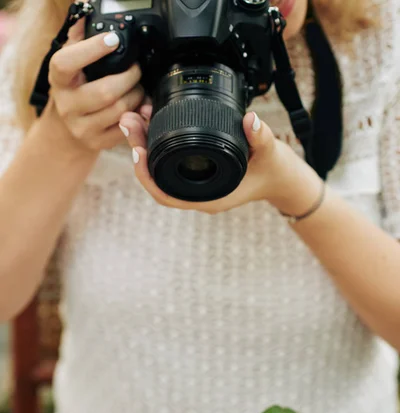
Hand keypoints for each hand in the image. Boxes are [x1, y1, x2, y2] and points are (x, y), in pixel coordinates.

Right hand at [46, 21, 145, 152]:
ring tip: (138, 88)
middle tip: (136, 70)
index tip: (112, 40)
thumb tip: (85, 14)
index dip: (91, 50)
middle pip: (106, 92)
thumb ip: (79, 39)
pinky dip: (139, 114)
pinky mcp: (97, 143)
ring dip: (137, 96)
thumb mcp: (72, 65)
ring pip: (120, 110)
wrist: (68, 130)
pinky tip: (139, 106)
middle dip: (130, 77)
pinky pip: (127, 127)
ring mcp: (82, 128)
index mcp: (59, 81)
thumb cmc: (75, 89)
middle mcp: (67, 106)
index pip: (66, 63)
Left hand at [119, 110, 321, 214]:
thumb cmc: (273, 171)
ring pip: (159, 166)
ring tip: (135, 113)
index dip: (147, 176)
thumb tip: (251, 120)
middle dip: (139, 148)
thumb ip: (261, 138)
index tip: (136, 152)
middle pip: (156, 176)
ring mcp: (193, 182)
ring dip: (144, 141)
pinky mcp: (194, 169)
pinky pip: (169, 157)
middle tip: (129, 121)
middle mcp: (196, 193)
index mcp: (208, 197)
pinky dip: (158, 139)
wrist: (282, 177)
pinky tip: (152, 117)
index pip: (166, 195)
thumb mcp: (270, 153)